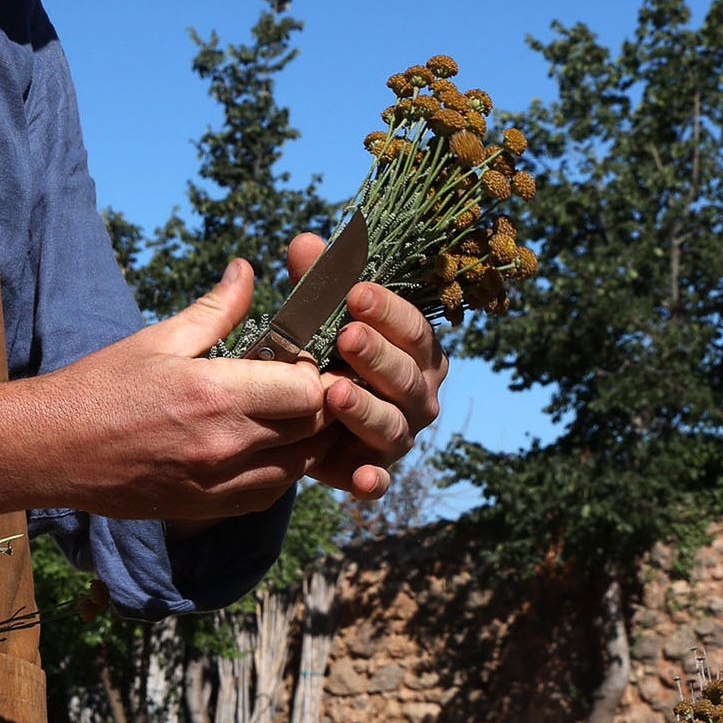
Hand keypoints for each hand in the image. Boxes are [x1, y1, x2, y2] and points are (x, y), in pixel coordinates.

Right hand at [30, 258, 329, 521]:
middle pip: (313, 431)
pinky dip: (279, 473)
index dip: (312, 375)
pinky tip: (264, 450)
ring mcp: (217, 483)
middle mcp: (225, 444)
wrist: (51, 448)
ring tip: (287, 418)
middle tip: (301, 388)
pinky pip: (268, 495)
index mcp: (215, 394)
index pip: (307, 391)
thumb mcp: (158, 339)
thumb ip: (216, 309)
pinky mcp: (206, 508)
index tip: (297, 363)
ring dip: (305, 443)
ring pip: (299, 468)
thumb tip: (246, 270)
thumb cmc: (99, 387)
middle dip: (317, 407)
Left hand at [282, 230, 446, 500]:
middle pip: (408, 377)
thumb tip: (305, 242)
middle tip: (345, 336)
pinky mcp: (373, 470)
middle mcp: (418, 393)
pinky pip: (379, 480)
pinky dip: (373, 481)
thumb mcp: (319, 315)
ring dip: (368, 412)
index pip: (413, 328)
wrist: (310, 413)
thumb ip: (317, 282)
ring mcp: (400, 434)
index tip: (355, 292)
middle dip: (378, 356)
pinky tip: (360, 479)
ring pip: (394, 426)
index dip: (389, 311)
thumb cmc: (326, 349)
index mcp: (416, 349)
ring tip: (336, 394)